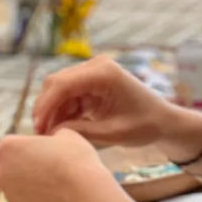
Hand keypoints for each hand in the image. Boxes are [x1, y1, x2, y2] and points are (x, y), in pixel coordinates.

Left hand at [0, 129, 116, 201]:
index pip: (15, 143)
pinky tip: (58, 198)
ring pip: (20, 186)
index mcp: (6, 147)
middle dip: (29, 165)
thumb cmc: (74, 160)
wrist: (85, 195)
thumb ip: (50, 136)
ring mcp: (10, 196)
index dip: (32, 145)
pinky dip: (41, 200)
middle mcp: (1, 172)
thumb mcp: (65, 134)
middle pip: (13, 166)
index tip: (48, 150)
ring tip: (58, 183)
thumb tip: (51, 141)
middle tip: (53, 166)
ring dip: (34, 183)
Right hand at [33, 56, 180, 145]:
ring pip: (58, 89)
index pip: (63, 84)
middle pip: (56, 83)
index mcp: (105, 73)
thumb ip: (81, 131)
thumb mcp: (112, 134)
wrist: (162, 120)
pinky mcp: (90, 82)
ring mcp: (92, 72)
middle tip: (40, 134)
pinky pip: (67, 95)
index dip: (46, 105)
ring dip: (52, 111)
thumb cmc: (144, 126)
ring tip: (51, 135)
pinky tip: (62, 128)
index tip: (38, 127)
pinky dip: (61, 111)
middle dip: (45, 108)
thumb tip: (51, 132)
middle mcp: (96, 66)